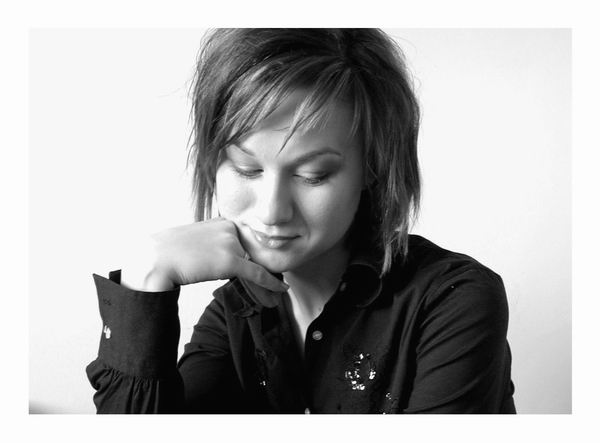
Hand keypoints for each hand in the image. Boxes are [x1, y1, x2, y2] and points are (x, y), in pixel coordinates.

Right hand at [120, 218, 288, 292]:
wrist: (153, 259)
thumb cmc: (168, 253)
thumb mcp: (193, 240)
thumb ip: (213, 244)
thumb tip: (221, 259)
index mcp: (221, 221)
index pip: (244, 240)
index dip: (252, 255)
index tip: (262, 265)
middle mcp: (228, 228)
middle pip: (250, 252)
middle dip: (252, 267)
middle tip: (254, 279)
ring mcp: (230, 243)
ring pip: (251, 264)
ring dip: (254, 278)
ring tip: (253, 286)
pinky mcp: (231, 260)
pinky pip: (257, 273)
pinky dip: (270, 282)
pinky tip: (281, 288)